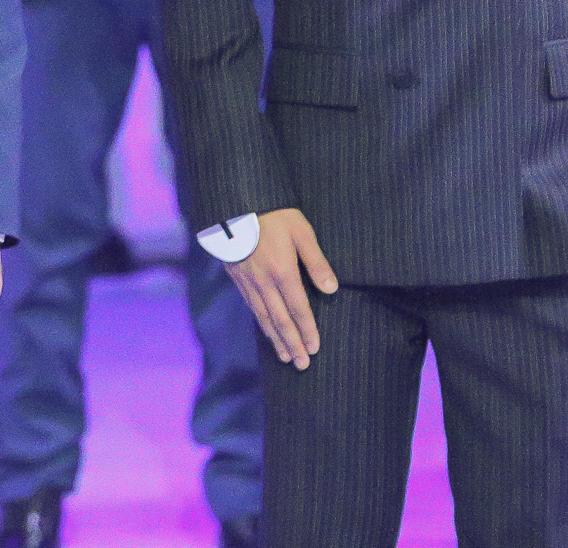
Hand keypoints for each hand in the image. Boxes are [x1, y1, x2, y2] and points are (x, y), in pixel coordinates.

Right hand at [226, 208, 337, 369]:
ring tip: (285, 357)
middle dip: (292, 343)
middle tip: (302, 364)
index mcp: (282, 271)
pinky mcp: (236, 276)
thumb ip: (316, 261)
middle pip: (280, 319)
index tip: (315, 348)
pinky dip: (260, 323)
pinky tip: (266, 331)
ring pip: (263, 317)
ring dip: (276, 339)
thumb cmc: (274, 213)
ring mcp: (248, 281)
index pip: (298, 308)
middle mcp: (264, 281)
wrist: (236, 203)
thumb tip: (331, 289)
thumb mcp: (301, 231)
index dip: (307, 330)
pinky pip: (251, 306)